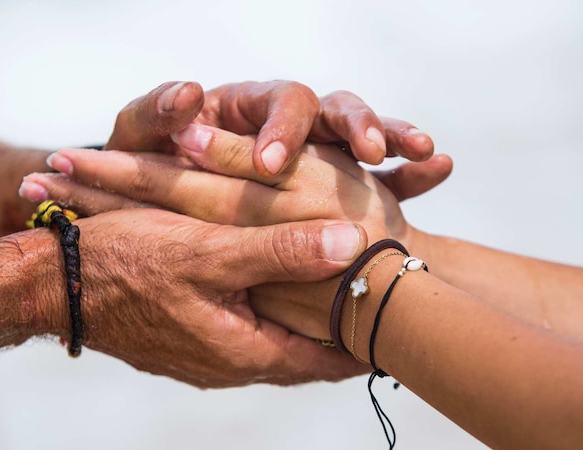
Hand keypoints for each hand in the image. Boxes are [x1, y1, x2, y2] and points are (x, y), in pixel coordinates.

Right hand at [22, 127, 450, 340]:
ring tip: (343, 303)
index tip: (404, 331)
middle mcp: (231, 363)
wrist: (52, 283)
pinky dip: (272, 315)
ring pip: (275, 343)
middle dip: (342, 338)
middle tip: (383, 317)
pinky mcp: (188, 339)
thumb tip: (350, 245)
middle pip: (305, 357)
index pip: (326, 360)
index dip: (365, 344)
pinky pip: (245, 332)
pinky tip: (280, 292)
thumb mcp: (208, 249)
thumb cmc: (126, 263)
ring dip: (307, 326)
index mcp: (245, 350)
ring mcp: (207, 355)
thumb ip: (280, 248)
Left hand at [102, 80, 440, 175]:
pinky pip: (389, 177)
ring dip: (396, 136)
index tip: (274, 164)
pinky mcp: (345, 189)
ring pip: (371, 134)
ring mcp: (323, 156)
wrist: (171, 223)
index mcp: (250, 110)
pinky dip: (413, 173)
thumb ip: (154, 117)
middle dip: (358, 123)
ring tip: (425, 151)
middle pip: (337, 108)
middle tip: (370, 150)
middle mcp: (292, 127)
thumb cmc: (152, 173)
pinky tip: (439, 169)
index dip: (284, 126)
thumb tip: (185, 93)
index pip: (280, 102)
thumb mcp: (143, 143)